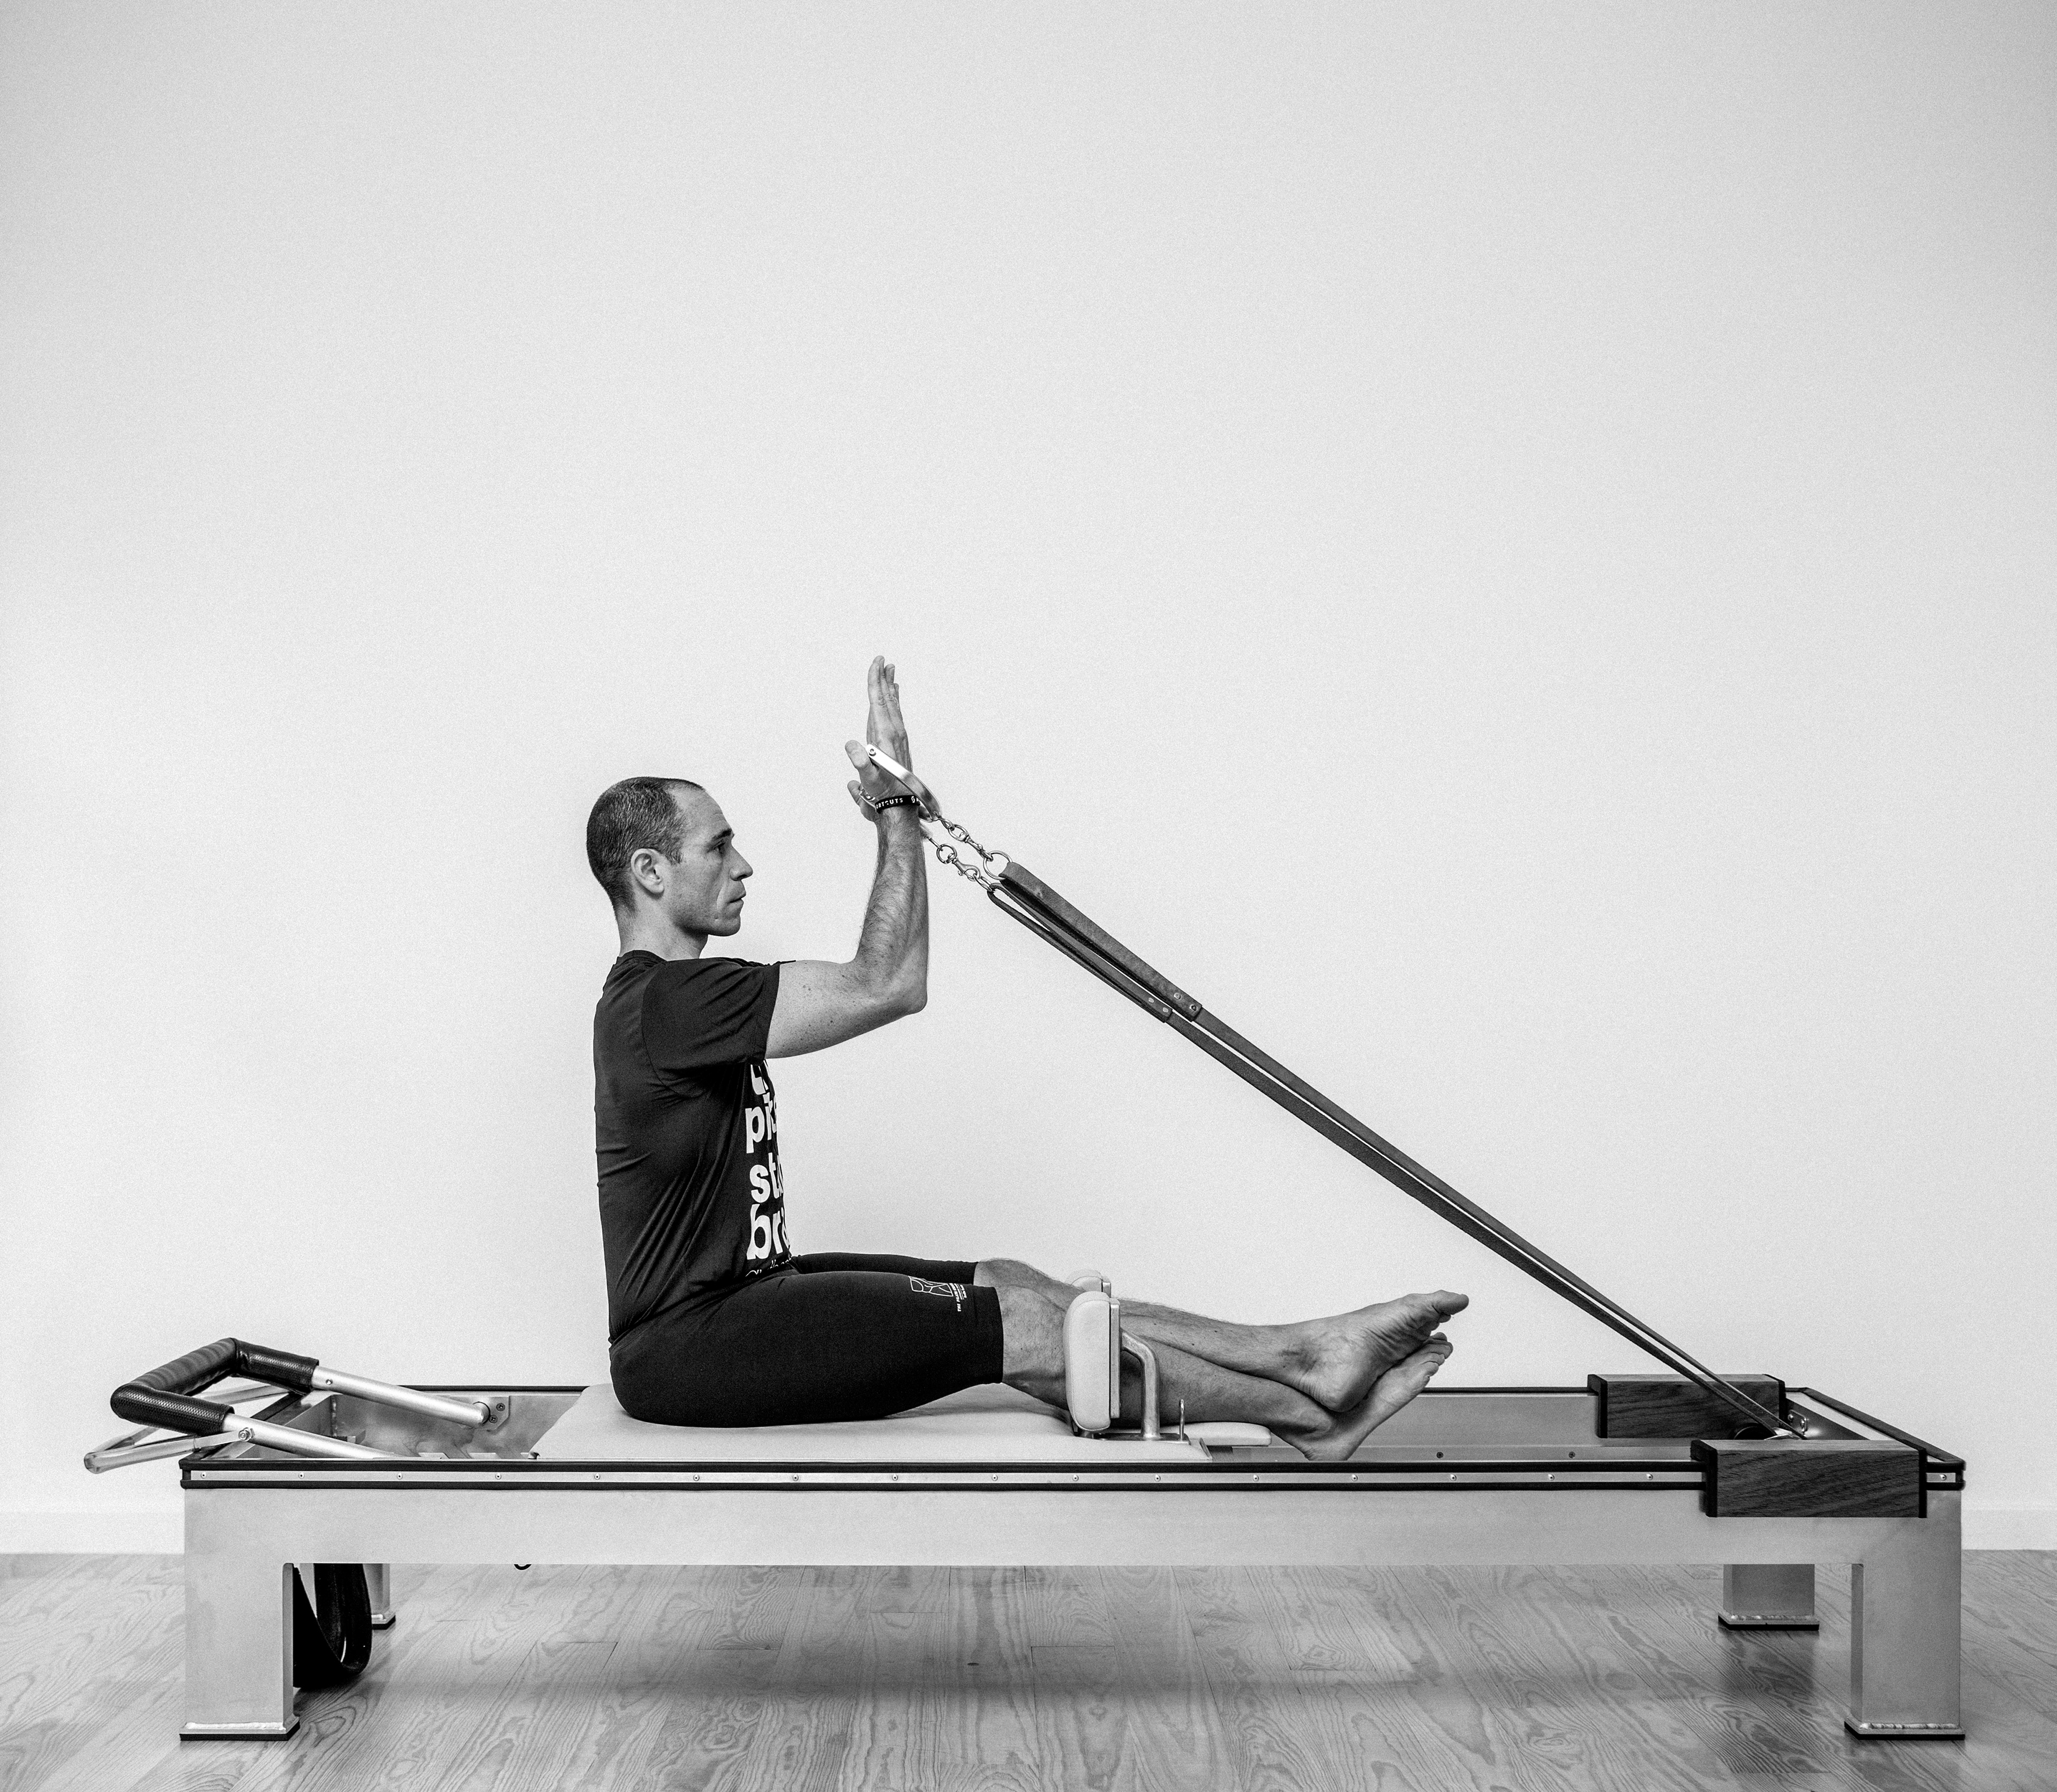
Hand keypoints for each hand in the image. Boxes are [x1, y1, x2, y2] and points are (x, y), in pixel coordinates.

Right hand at [844, 656, 935, 818]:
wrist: (899, 805)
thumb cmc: (882, 793)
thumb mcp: (868, 779)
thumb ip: (860, 762)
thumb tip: (852, 745)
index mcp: (885, 736)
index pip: (879, 702)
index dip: (876, 681)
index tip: (877, 663)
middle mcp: (894, 733)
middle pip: (887, 700)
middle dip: (883, 679)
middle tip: (883, 660)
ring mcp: (896, 738)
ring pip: (892, 706)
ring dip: (889, 689)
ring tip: (890, 673)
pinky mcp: (896, 744)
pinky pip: (893, 716)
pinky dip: (892, 703)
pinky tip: (892, 701)